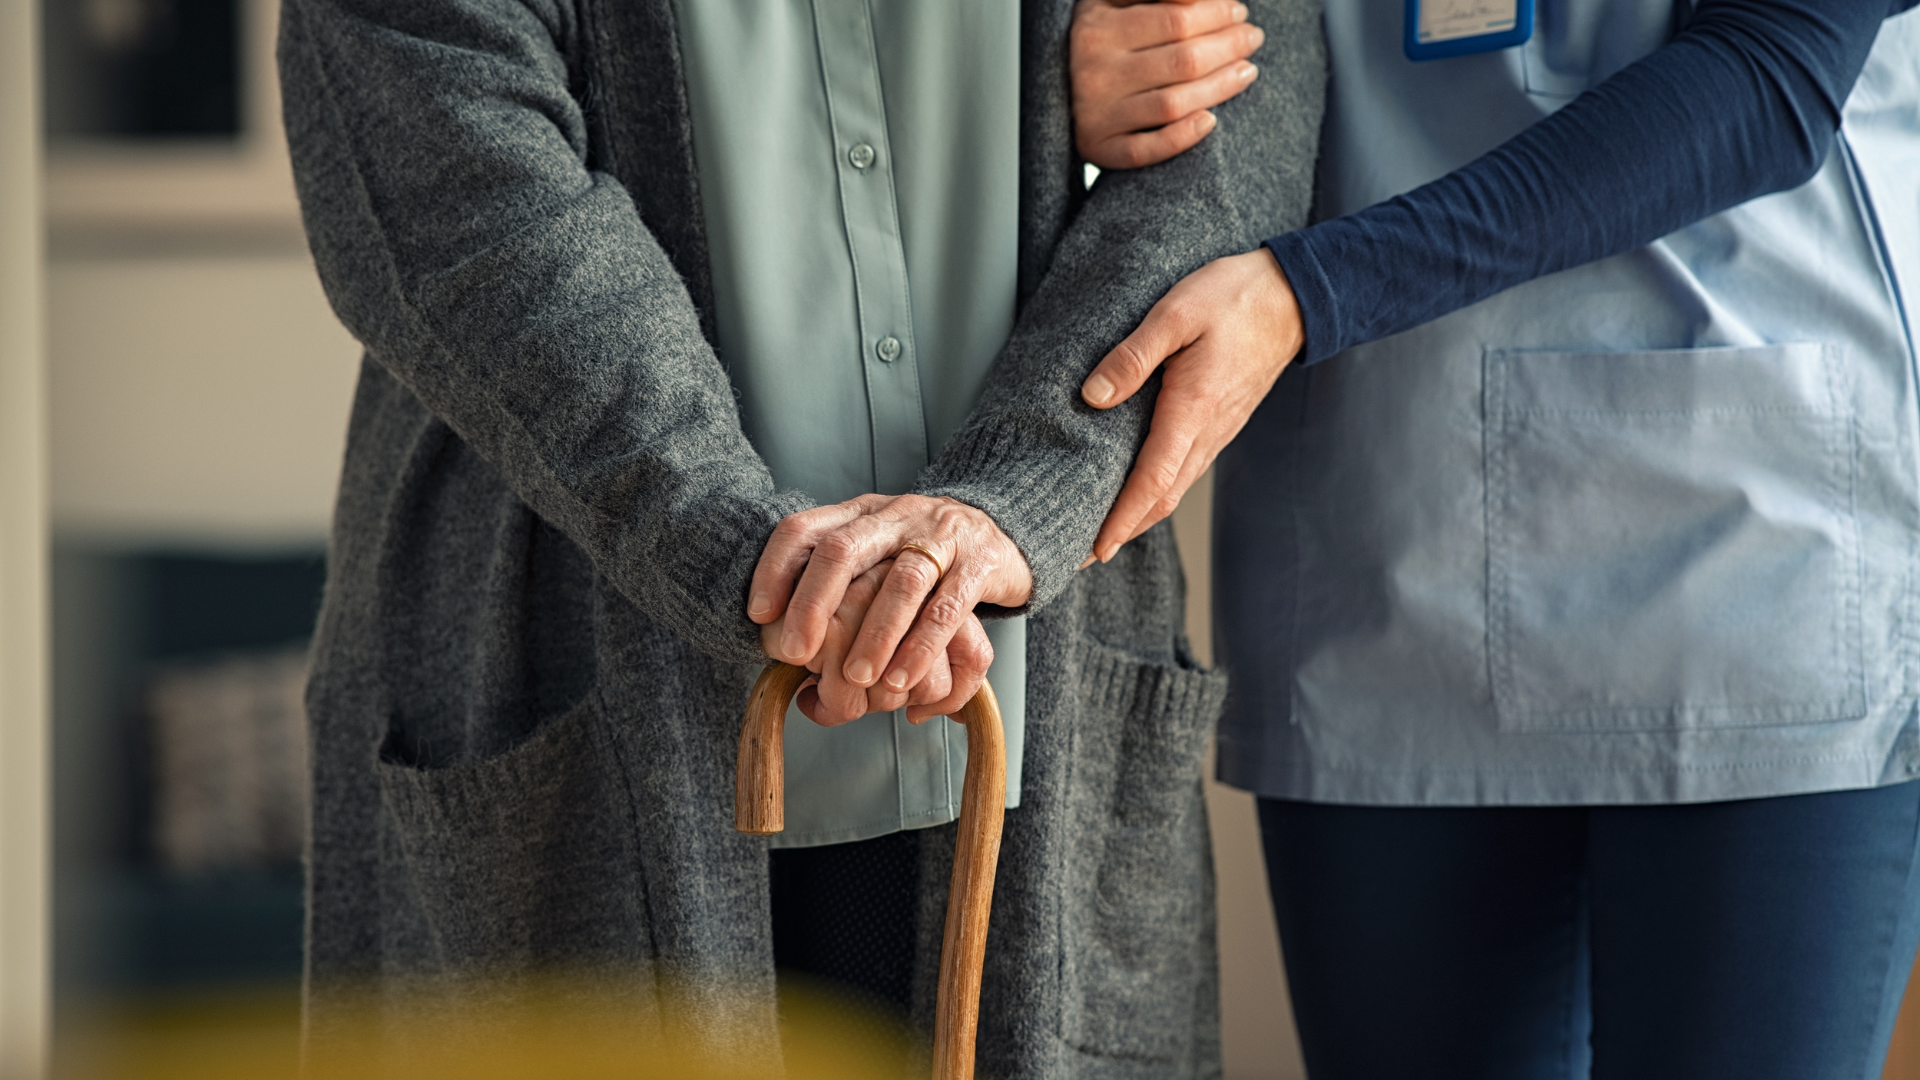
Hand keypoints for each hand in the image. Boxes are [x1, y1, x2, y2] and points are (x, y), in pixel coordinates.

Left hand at [749, 495, 1031, 720]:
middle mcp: (896, 516)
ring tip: (856, 679)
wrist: (1004, 529)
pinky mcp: (980, 563)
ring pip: (901, 582)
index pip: (804, 528)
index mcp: (860, 514)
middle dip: (813, 604)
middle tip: (795, 653)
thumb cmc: (924, 556)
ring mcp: (940, 536)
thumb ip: (837, 593)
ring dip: (874, 635)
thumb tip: (793, 663)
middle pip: (844, 550)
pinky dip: (921, 647)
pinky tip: (902, 679)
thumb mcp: (876, 556)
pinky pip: (948, 607)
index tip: (758, 614)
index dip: (775, 568)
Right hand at [1071, 0, 1264, 169]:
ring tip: (1246, 70)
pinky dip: (1183, 137)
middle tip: (1252, 38)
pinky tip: (1211, 121)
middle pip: (1182, 61)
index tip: (1238, 11)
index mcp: (1096, 28)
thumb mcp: (1114, 0)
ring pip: (1172, 104)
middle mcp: (1093, 72)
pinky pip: (1146, 150)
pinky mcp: (1099, 149)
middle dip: (1228, 46)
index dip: (1217, 14)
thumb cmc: (1099, 36)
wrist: (1055, 82)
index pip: (1176, 19)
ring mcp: (1096, 114)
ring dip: (1220, 88)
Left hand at [1080, 248, 1301, 561]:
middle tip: (1082, 555)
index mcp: (1192, 410)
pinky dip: (1157, 492)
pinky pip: (1185, 470)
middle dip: (1122, 531)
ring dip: (1139, 516)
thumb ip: (1133, 356)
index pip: (1152, 482)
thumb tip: (1093, 396)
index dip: (1121, 520)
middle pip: (1162, 499)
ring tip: (1103, 532)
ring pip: (1175, 489)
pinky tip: (1137, 491)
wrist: (1292, 297)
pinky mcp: (1219, 424)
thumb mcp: (1175, 314)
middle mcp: (1207, 432)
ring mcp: (1217, 432)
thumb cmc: (1234, 298)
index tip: (1094, 550)